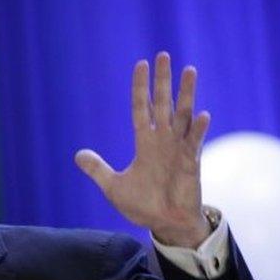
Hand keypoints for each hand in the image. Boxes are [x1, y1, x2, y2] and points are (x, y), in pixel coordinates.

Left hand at [75, 52, 211, 247]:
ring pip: (183, 115)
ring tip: (190, 70)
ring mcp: (179, 150)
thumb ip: (97, 169)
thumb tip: (78, 155)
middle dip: (163, 81)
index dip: (140, 88)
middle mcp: (163, 141)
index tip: (140, 64)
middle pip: (163, 104)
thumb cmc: (143, 205)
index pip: (141, 108)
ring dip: (187, 94)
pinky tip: (201, 115)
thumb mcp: (113, 186)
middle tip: (162, 55)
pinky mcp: (191, 164)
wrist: (164, 224)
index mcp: (145, 143)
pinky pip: (194, 144)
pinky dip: (197, 130)